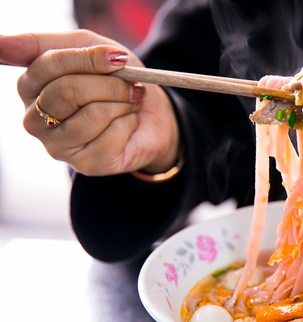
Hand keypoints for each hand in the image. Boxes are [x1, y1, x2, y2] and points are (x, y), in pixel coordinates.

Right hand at [0, 30, 179, 175]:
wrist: (152, 119)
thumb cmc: (116, 81)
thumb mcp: (88, 49)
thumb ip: (48, 43)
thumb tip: (0, 43)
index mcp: (30, 88)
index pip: (47, 65)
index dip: (88, 59)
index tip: (119, 58)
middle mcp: (35, 120)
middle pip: (69, 91)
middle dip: (110, 85)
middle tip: (132, 85)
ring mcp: (57, 146)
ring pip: (92, 114)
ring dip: (122, 103)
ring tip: (130, 103)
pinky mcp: (85, 164)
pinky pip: (110, 136)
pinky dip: (129, 124)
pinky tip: (129, 124)